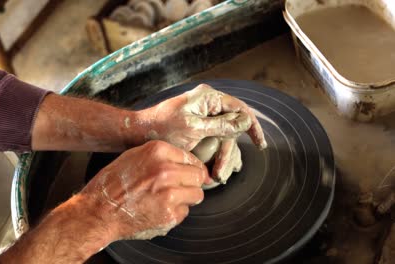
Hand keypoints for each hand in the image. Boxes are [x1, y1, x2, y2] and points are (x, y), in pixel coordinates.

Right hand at [83, 140, 211, 239]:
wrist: (98, 211)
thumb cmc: (112, 185)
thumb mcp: (134, 157)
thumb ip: (162, 157)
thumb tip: (188, 163)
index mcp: (157, 151)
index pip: (192, 158)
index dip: (190, 168)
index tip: (188, 174)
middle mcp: (166, 170)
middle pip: (198, 176)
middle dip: (190, 183)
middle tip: (176, 188)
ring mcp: (169, 193)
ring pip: (197, 195)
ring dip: (186, 198)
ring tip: (166, 199)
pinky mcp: (169, 214)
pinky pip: (185, 212)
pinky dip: (175, 213)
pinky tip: (158, 210)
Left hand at [136, 84, 266, 180]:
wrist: (138, 133)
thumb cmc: (162, 128)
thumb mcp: (194, 129)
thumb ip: (221, 125)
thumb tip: (246, 122)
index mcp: (207, 97)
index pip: (240, 109)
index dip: (252, 126)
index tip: (260, 144)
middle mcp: (207, 104)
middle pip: (232, 126)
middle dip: (229, 151)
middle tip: (222, 173)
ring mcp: (202, 115)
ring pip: (223, 136)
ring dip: (222, 157)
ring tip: (216, 177)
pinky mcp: (197, 127)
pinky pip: (214, 140)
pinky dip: (215, 155)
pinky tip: (216, 170)